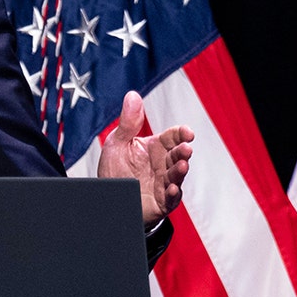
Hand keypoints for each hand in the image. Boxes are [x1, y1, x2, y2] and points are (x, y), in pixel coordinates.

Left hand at [97, 91, 193, 226]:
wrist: (109, 197)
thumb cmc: (116, 170)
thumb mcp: (118, 143)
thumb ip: (128, 122)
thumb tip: (133, 95)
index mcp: (155, 147)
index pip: (172, 137)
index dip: (181, 133)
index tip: (187, 132)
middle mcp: (163, 164)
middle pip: (177, 155)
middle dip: (183, 152)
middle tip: (186, 148)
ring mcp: (164, 183)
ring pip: (177, 176)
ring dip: (181, 171)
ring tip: (183, 165)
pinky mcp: (161, 201)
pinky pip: (170, 198)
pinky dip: (172, 193)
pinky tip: (171, 188)